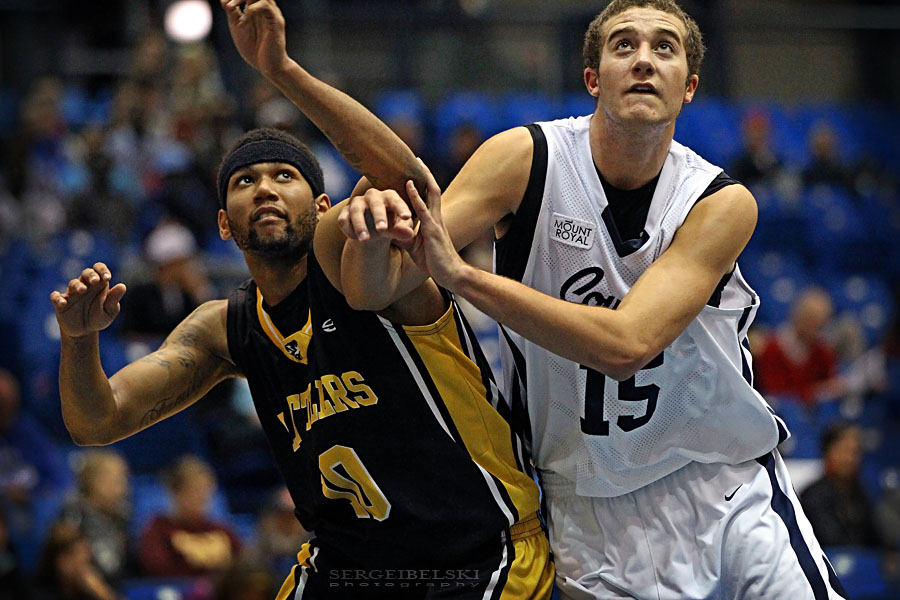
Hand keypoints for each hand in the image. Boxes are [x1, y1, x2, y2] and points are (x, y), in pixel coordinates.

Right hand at [50, 263, 126, 338]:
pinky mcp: (60, 303)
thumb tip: (122, 286)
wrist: (84, 332)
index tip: (107, 277)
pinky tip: (63, 303)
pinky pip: (55, 297)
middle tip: (95, 281)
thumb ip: (114, 299)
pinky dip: (57, 298)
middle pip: (86, 273)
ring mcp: (72, 294)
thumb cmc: (99, 318)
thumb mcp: (109, 311)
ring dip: (77, 285)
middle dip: (90, 275)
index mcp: (98, 284)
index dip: (102, 270)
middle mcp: (85, 285)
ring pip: (73, 283)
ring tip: (82, 290)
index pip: (99, 269)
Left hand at [221, 0, 291, 77]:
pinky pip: (265, 6)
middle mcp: (266, 9)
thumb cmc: (254, 50)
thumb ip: (232, 13)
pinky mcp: (276, 23)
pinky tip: (244, 18)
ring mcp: (273, 15)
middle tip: (228, 5)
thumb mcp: (238, 28)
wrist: (269, 67)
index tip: (224, 4)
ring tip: (232, 7)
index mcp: (257, 9)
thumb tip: (223, 0)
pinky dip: (252, 8)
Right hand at [338, 187, 415, 244]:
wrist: (373, 229)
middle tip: (382, 229)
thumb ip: (403, 230)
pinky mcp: (344, 213)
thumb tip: (410, 234)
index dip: (401, 208)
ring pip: (356, 210)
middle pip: (375, 203)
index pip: (395, 200)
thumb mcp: (398, 229)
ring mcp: (357, 203)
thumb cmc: (391, 224)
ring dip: (360, 224)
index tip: (407, 217)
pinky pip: (343, 219)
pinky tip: (355, 238)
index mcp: (389, 197)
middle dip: (378, 216)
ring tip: (365, 239)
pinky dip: (348, 229)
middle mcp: (372, 196)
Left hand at [405, 161, 468, 288]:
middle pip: (433, 189)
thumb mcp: (416, 246)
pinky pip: (422, 211)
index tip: (417, 168)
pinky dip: (415, 196)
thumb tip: (392, 229)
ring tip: (416, 162)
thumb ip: (406, 235)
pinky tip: (407, 186)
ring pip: (431, 194)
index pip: (430, 196)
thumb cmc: (435, 262)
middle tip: (416, 157)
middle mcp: (437, 217)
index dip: (424, 182)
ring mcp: (436, 223)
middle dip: (425, 173)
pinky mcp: (432, 231)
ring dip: (423, 178)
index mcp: (434, 220)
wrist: (451, 275)